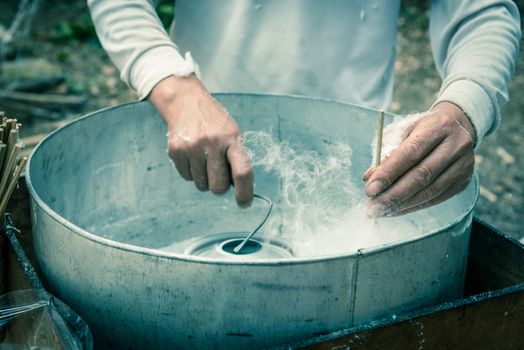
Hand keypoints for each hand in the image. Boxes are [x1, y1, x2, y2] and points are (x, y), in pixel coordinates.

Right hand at [149, 75, 253, 207]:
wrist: (186, 101)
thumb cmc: (215, 123)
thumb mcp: (232, 133)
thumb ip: (236, 159)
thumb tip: (239, 190)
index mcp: (232, 139)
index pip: (242, 172)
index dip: (245, 193)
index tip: (244, 204)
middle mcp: (212, 143)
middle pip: (219, 186)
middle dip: (220, 188)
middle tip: (219, 176)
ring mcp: (192, 147)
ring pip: (201, 185)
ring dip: (204, 179)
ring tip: (204, 159)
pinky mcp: (176, 150)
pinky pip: (187, 177)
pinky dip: (191, 172)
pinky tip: (192, 155)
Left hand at [363, 102, 475, 215]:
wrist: (456, 127)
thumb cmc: (421, 130)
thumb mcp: (403, 131)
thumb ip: (386, 152)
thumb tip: (370, 178)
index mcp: (438, 126)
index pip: (410, 153)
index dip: (389, 173)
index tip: (370, 189)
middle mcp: (455, 145)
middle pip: (421, 175)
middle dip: (393, 195)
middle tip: (372, 207)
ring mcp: (463, 165)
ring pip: (430, 191)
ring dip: (402, 204)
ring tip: (381, 211)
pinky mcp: (463, 181)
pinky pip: (436, 198)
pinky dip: (413, 206)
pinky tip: (396, 210)